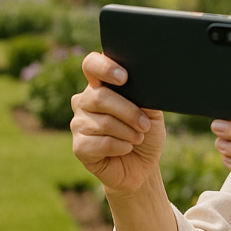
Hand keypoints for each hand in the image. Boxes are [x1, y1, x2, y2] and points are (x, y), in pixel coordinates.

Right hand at [70, 52, 165, 193]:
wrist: (142, 165)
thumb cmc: (145, 133)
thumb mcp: (152, 111)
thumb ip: (144, 95)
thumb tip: (144, 84)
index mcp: (101, 84)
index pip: (91, 64)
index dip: (104, 67)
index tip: (124, 78)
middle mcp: (85, 100)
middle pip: (100, 97)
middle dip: (129, 112)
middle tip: (145, 125)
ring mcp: (79, 123)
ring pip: (103, 122)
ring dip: (128, 132)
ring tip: (138, 138)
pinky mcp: (79, 146)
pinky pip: (101, 143)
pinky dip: (121, 146)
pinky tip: (126, 148)